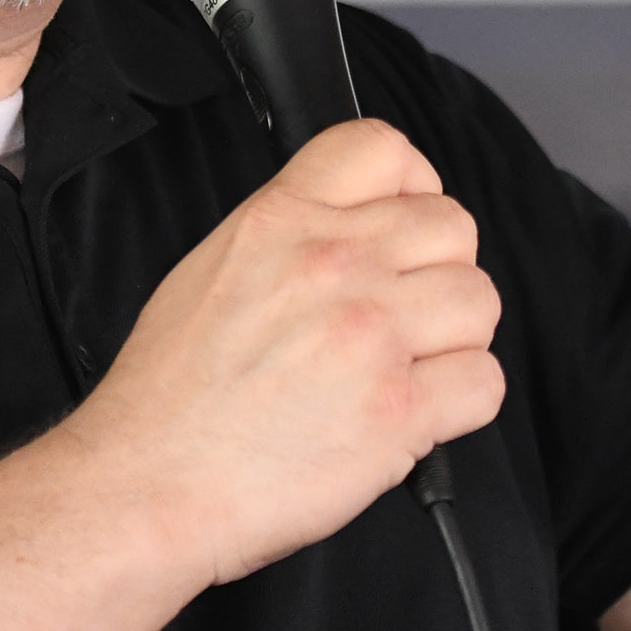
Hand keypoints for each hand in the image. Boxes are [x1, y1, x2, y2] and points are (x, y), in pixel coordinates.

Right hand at [64, 119, 502, 585]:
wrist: (145, 483)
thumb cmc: (167, 397)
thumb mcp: (209, 269)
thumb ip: (289, 235)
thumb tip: (352, 231)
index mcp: (281, 221)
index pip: (383, 147)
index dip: (413, 183)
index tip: (407, 219)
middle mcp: (333, 265)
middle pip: (453, 226)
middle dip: (439, 271)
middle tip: (405, 315)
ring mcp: (371, 335)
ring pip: (480, 300)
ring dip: (456, 338)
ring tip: (407, 368)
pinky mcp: (400, 411)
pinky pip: (485, 382)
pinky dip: (461, 404)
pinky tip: (414, 415)